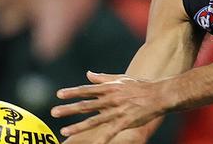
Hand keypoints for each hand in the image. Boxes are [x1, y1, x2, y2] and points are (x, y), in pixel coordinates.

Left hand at [52, 72, 170, 143]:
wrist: (159, 94)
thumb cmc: (140, 86)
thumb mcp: (120, 79)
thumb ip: (102, 78)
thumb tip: (87, 74)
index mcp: (108, 88)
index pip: (86, 90)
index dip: (72, 92)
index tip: (58, 94)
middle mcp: (110, 99)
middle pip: (85, 105)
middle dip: (68, 109)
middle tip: (53, 112)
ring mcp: (117, 111)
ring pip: (93, 120)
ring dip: (77, 126)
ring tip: (64, 131)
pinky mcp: (124, 121)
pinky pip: (110, 133)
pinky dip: (101, 140)